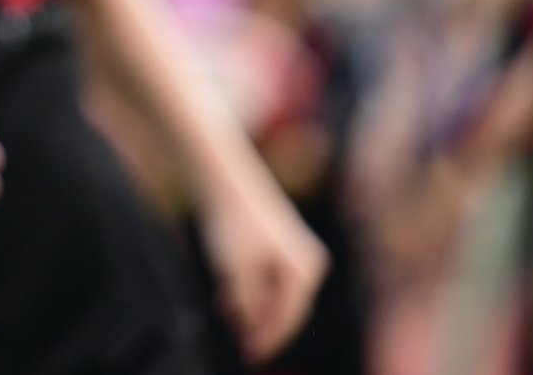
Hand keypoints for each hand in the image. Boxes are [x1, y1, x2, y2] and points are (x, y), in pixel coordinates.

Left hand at [199, 180, 327, 363]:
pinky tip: (228, 296)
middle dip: (261, 325)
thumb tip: (250, 323)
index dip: (267, 340)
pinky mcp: (278, 238)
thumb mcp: (237, 272)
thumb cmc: (233, 223)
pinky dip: (250, 287)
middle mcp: (307, 261)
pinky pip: (268, 273)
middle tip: (240, 343)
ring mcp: (294, 248)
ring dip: (253, 307)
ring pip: (274, 290)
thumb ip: (247, 304)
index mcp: (303, 271)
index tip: (249, 357)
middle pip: (285, 306)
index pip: (288, 318)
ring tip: (229, 318)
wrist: (225, 175)